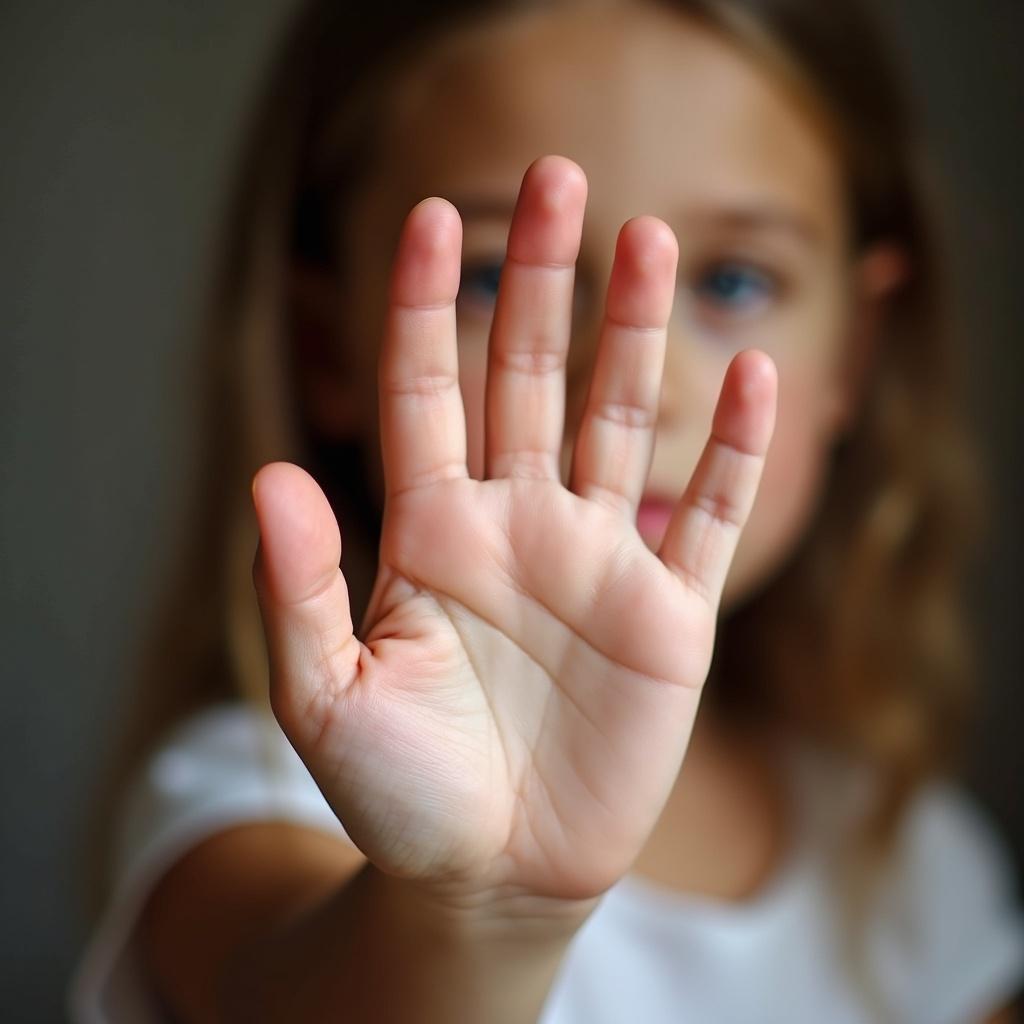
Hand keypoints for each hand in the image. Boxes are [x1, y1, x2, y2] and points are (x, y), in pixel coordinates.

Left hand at [251, 155, 775, 918]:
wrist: (493, 873)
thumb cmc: (401, 794)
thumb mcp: (323, 697)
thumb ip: (297, 587)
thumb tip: (270, 473)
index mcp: (433, 531)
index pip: (427, 388)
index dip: (428, 302)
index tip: (435, 213)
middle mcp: (518, 525)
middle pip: (531, 375)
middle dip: (544, 279)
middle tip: (560, 177)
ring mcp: (600, 562)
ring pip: (622, 421)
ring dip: (638, 333)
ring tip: (650, 239)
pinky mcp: (670, 616)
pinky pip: (713, 517)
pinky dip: (733, 451)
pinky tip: (750, 377)